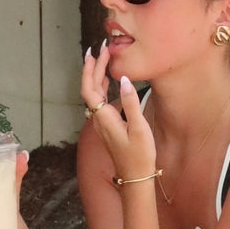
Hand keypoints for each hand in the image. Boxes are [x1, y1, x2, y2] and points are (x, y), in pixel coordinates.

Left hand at [81, 44, 155, 181]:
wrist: (135, 178)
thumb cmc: (139, 156)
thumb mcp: (139, 128)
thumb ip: (131, 103)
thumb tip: (124, 79)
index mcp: (104, 118)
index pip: (90, 88)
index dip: (90, 69)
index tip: (96, 52)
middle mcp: (98, 120)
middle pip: (90, 89)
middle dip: (94, 68)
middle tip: (102, 50)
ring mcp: (101, 124)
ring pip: (94, 95)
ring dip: (97, 77)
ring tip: (103, 60)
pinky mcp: (107, 127)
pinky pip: (100, 102)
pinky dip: (103, 88)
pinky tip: (110, 82)